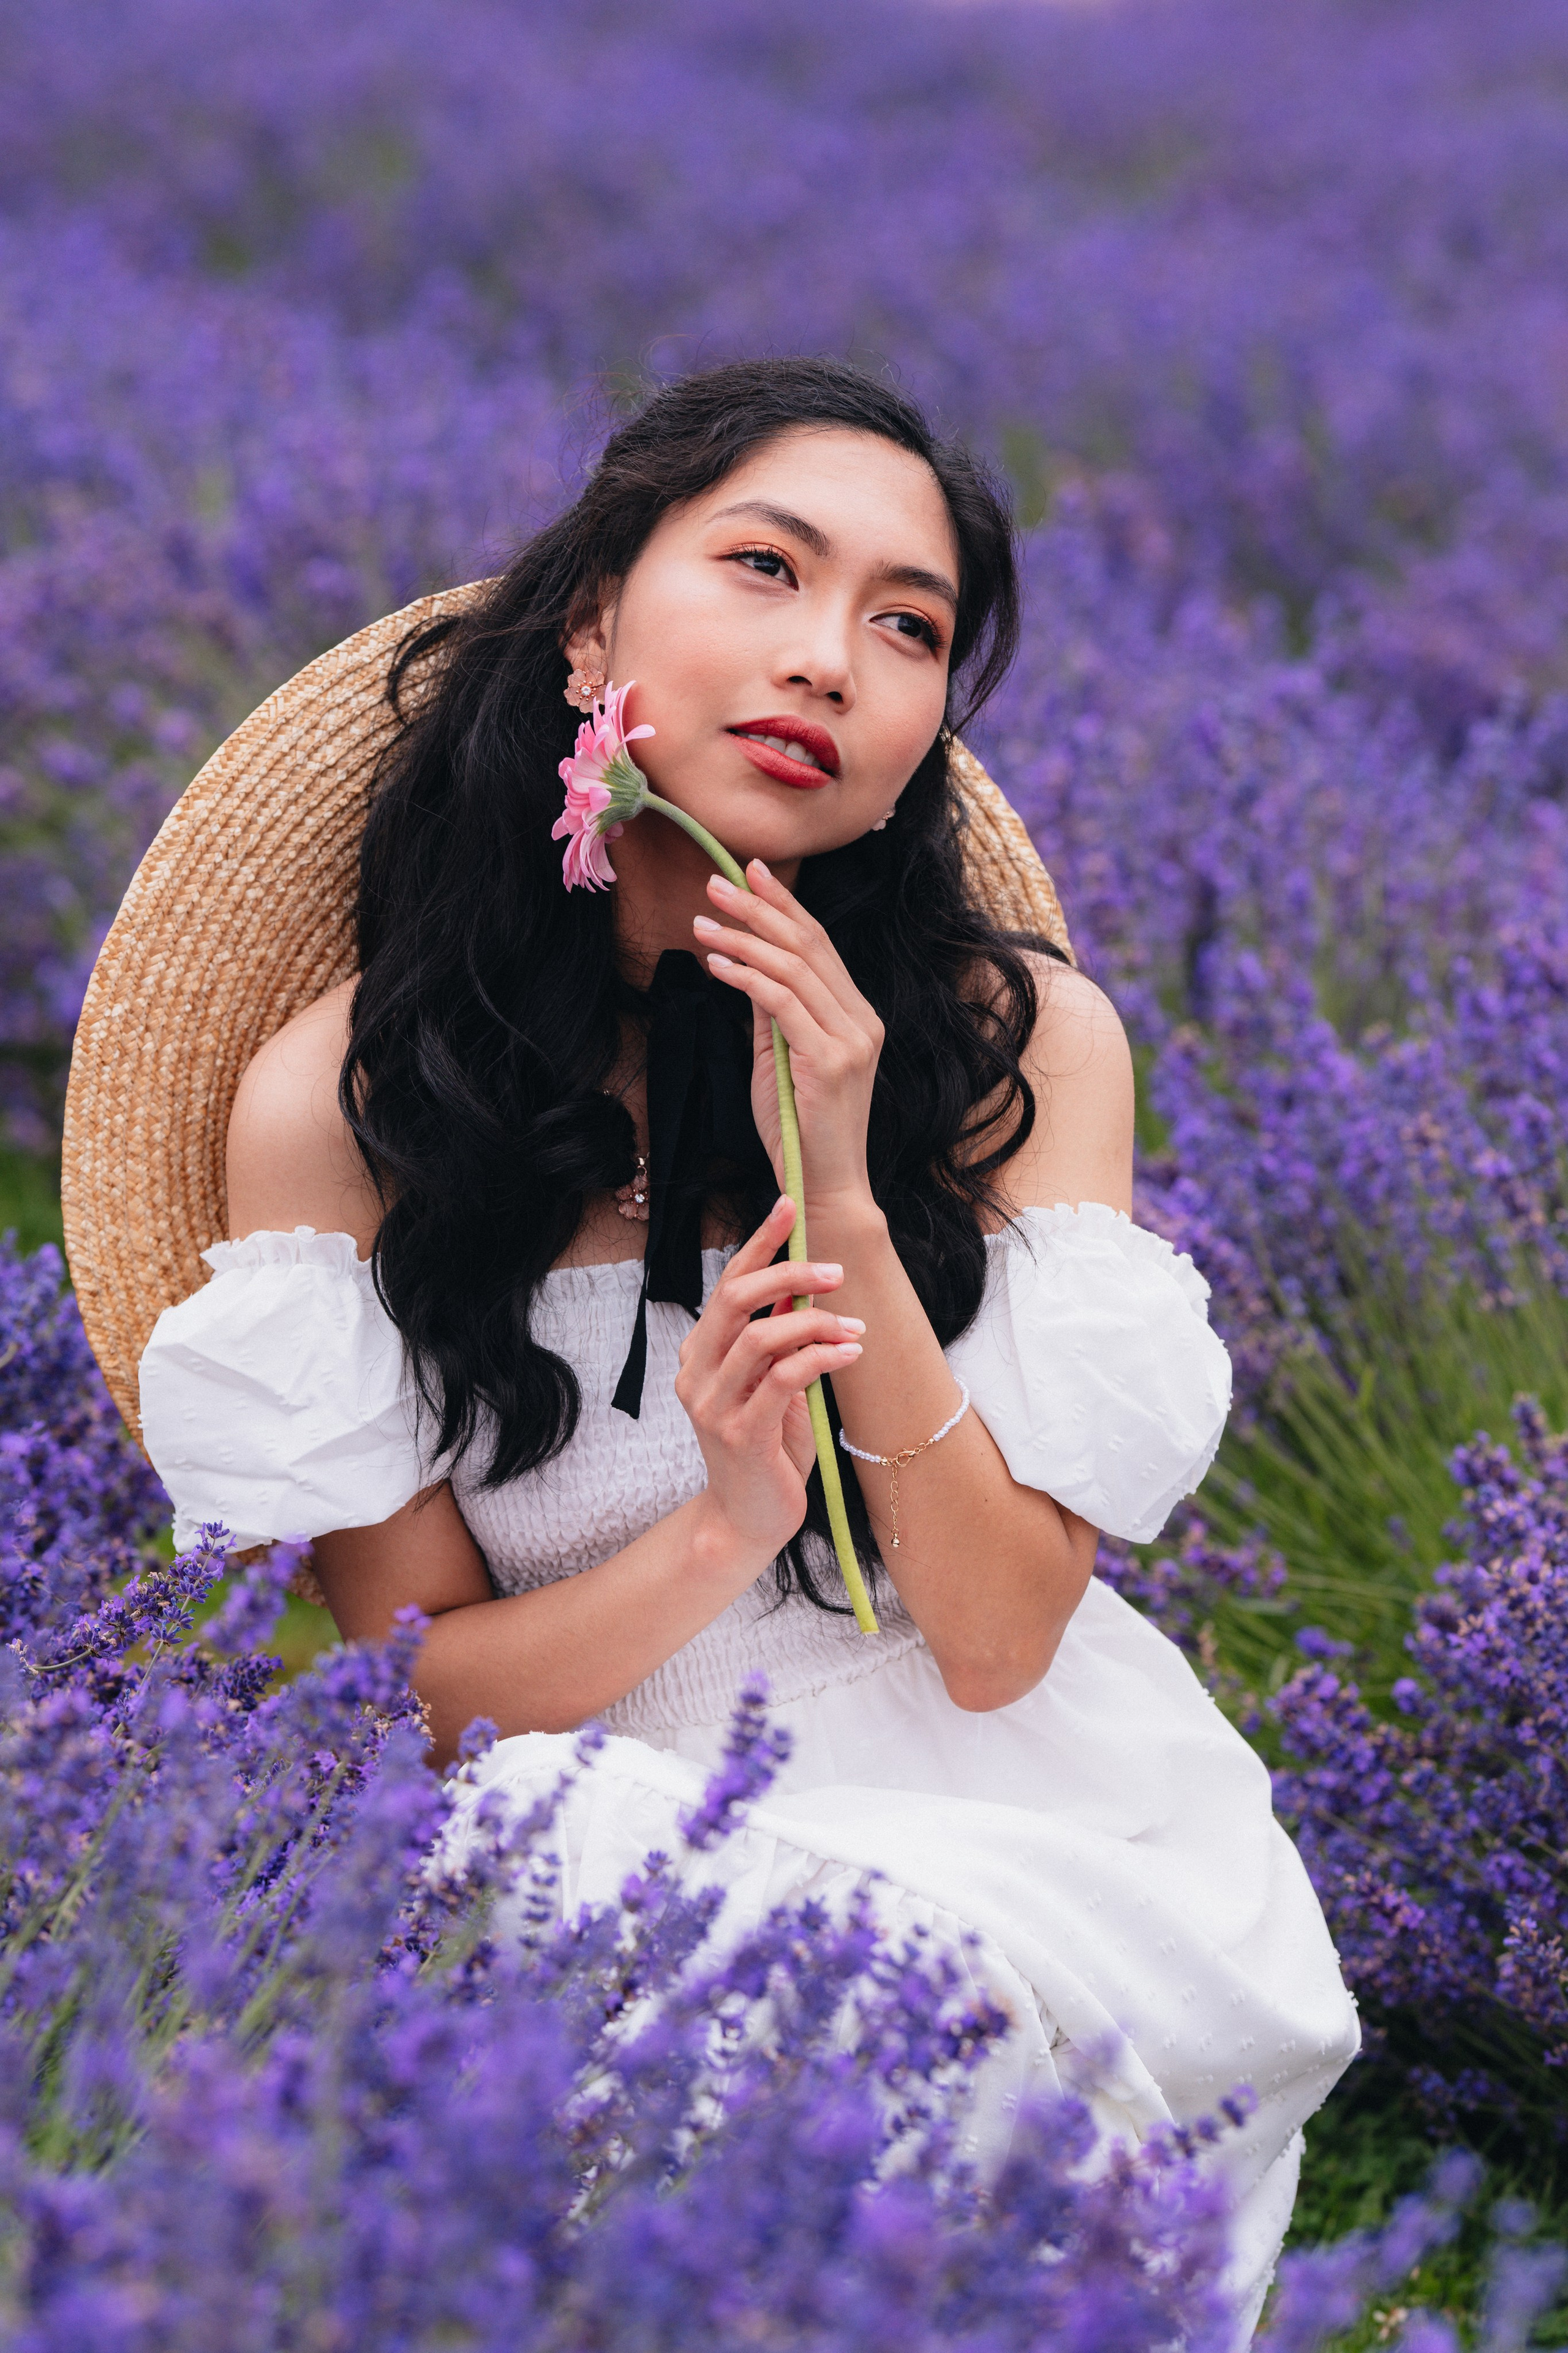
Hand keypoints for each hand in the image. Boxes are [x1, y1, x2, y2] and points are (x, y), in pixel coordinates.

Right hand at [675, 1197, 864, 1562]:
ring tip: (853, 1326)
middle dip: (788, 1274)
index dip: (759, 1243)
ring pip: (762, 1338)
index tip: (789, 1206)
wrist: (747, 1520)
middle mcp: (695, 1374)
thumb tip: (806, 1287)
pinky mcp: (741, 1434)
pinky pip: (783, 1379)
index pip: (726, 1285)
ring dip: (815, 1322)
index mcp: (699, 1354)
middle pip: (734, 1299)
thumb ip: (778, 1339)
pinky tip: (849, 1352)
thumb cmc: (766, 1448)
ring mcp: (713, 1406)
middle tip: (835, 1270)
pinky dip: (821, 1358)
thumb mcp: (771, 1384)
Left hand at [692, 860, 883, 1210]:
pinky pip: (781, 1003)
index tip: (752, 872)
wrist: (822, 1186)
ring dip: (744, 938)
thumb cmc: (798, 1129)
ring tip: (703, 921)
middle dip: (761, 907)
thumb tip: (747, 966)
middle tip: (718, 880)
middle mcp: (862, 1022)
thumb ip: (773, 1015)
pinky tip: (716, 964)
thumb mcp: (781, 1059)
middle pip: (810, 946)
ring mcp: (852, 1041)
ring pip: (796, 968)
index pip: (820, 947)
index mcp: (858, 1017)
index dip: (786, 905)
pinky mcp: (830, 1061)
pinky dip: (745, 977)